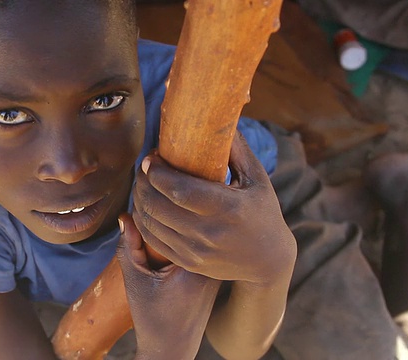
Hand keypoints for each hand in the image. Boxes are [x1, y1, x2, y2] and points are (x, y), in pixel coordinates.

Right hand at [116, 214, 220, 358]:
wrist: (172, 349)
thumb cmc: (153, 319)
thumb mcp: (136, 281)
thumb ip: (128, 247)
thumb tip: (125, 215)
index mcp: (197, 265)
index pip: (179, 222)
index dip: (157, 213)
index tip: (143, 213)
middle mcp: (216, 265)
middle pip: (194, 225)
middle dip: (171, 218)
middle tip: (152, 222)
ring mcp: (220, 269)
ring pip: (200, 235)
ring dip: (181, 229)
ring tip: (161, 234)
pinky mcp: (218, 274)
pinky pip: (203, 247)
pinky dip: (187, 243)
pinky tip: (170, 252)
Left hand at [132, 132, 295, 284]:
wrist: (268, 261)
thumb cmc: (263, 212)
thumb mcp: (257, 179)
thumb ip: (237, 150)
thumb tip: (221, 118)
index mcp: (227, 208)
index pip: (178, 190)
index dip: (157, 173)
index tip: (151, 158)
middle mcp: (209, 232)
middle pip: (159, 206)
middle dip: (144, 183)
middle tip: (145, 168)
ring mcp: (196, 251)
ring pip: (151, 223)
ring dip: (139, 200)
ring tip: (143, 183)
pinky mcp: (188, 262)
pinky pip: (153, 241)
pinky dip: (142, 221)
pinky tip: (144, 206)